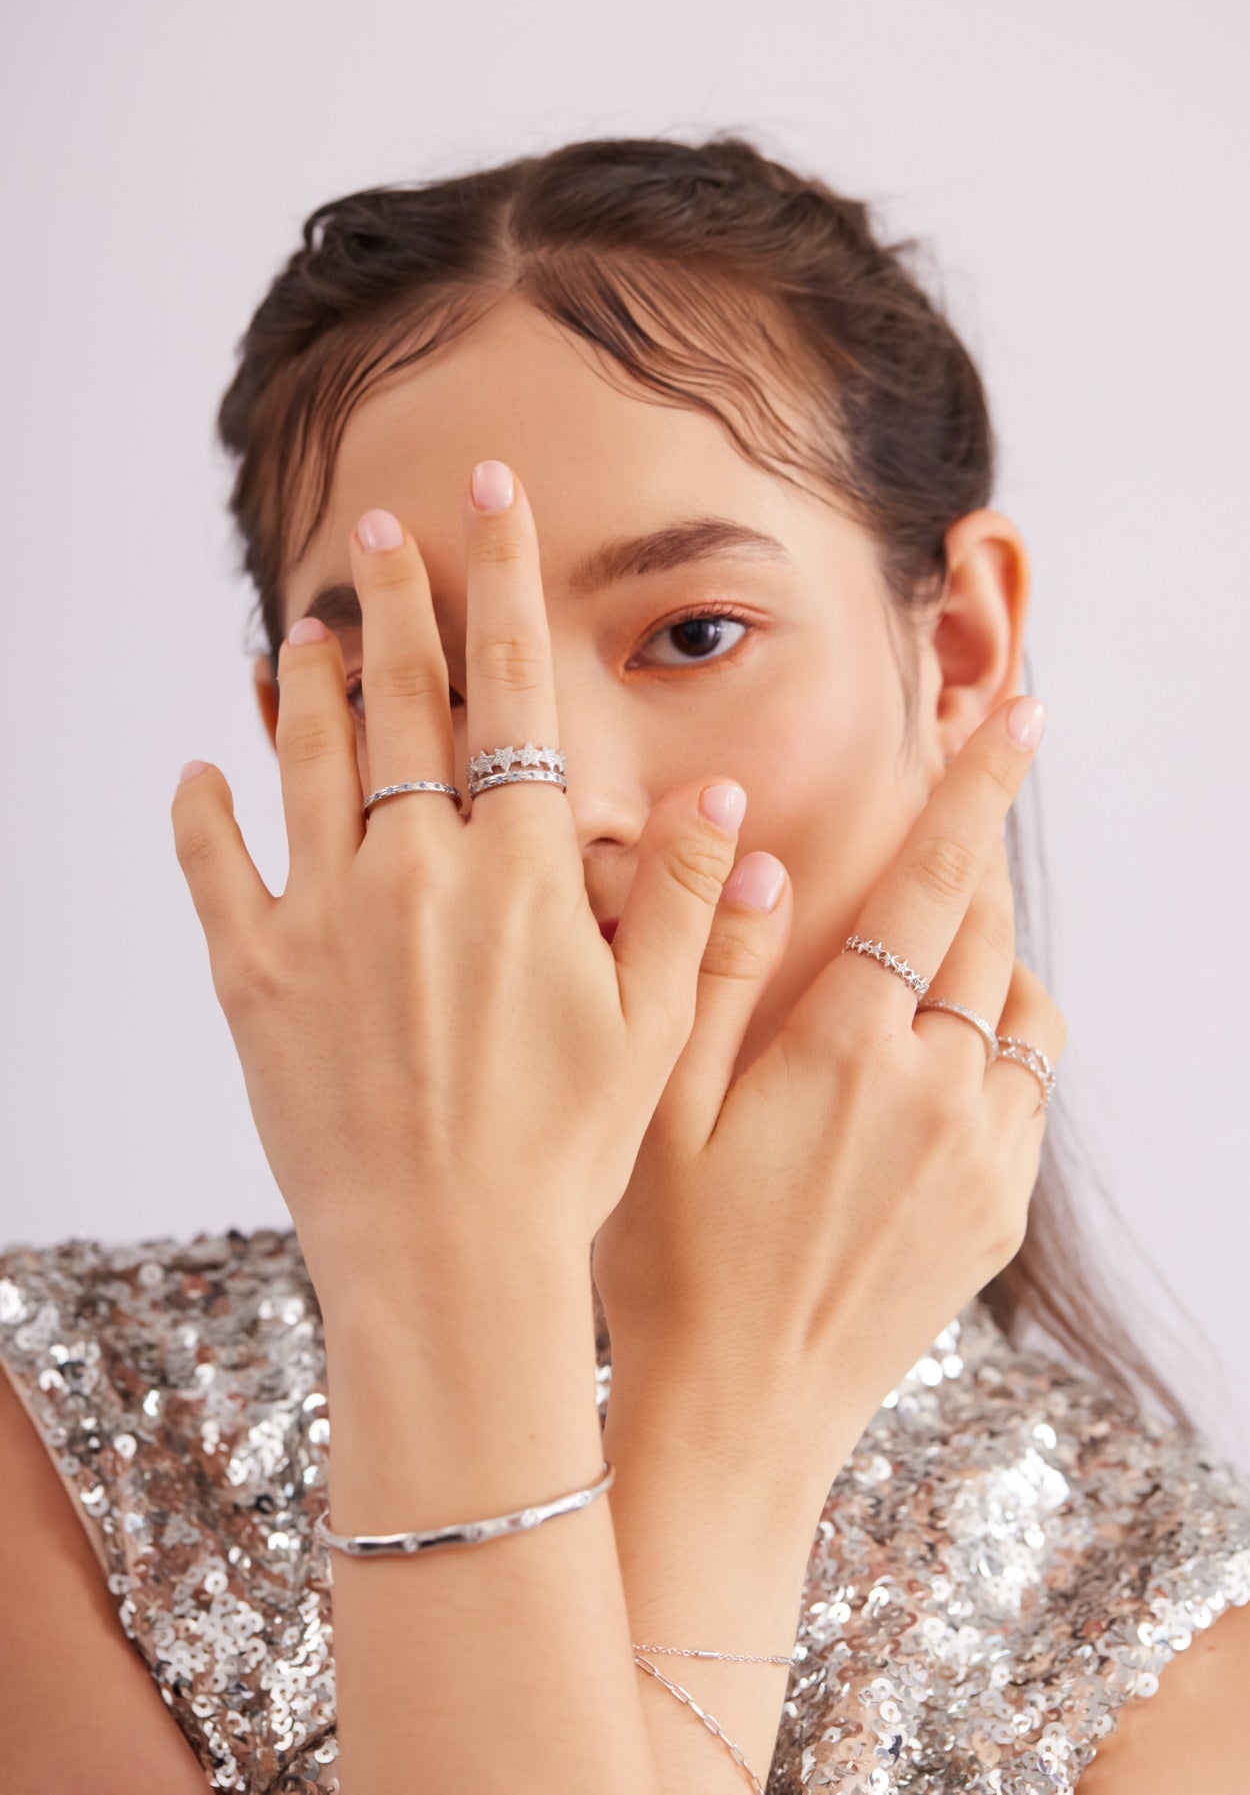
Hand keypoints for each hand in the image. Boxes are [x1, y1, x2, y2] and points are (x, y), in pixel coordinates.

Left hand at [170, 465, 748, 1301]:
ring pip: (309, 764)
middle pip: (402, 704)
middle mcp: (416, 872)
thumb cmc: (566, 1152)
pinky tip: (201, 769)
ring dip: (309, 686)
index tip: (490, 502)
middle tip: (379, 528)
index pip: (510, 693)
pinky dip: (204, 813)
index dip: (502, 585)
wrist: (447, 1263)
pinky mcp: (256, 980)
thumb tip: (722, 792)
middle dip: (396, 602)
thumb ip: (689, 898)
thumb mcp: (654, 1024)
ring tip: (306, 628)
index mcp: (519, 873)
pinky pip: (218, 870)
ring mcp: (325, 921)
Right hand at [591, 698, 1066, 1464]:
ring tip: (919, 969)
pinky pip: (1028, 1091)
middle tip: (945, 836)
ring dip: (985, 965)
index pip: (933, 883)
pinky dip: (998, 1049)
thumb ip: (705, 971)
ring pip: (1021, 1011)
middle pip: (986, 932)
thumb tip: (748, 857)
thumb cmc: (669, 1261)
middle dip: (972, 869)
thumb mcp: (653, 1107)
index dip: (977, 789)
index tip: (1020, 714)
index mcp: (848, 1049)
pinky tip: (929, 1069)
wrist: (738, 1418)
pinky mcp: (999, 1215)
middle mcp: (938, 1092)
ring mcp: (983, 1159)